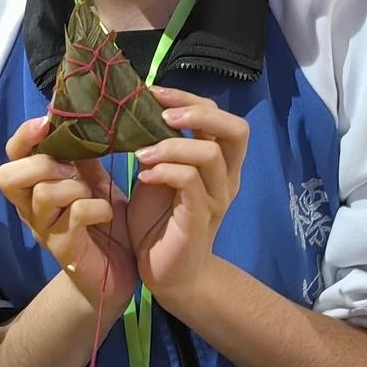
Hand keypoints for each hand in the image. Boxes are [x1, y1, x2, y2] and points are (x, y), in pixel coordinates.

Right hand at [0, 117, 136, 314]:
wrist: (118, 270)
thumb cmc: (101, 220)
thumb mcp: (92, 180)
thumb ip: (82, 153)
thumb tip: (80, 111)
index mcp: (34, 186)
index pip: (11, 156)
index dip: (23, 136)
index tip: (46, 121)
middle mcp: (30, 209)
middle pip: (8, 176)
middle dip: (42, 163)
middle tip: (71, 169)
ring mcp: (44, 230)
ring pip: (45, 193)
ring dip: (75, 186)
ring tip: (92, 193)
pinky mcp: (65, 249)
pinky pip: (76, 215)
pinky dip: (96, 207)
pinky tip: (106, 213)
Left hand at [127, 87, 247, 305]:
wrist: (167, 273)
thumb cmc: (158, 221)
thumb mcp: (154, 174)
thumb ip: (155, 145)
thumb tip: (130, 109)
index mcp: (217, 162)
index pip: (220, 116)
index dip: (189, 98)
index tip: (152, 93)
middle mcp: (225, 177)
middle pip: (236, 129)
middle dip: (197, 113)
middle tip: (163, 116)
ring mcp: (216, 198)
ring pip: (209, 154)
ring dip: (170, 146)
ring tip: (141, 154)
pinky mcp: (200, 218)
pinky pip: (190, 183)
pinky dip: (165, 171)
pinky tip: (144, 175)